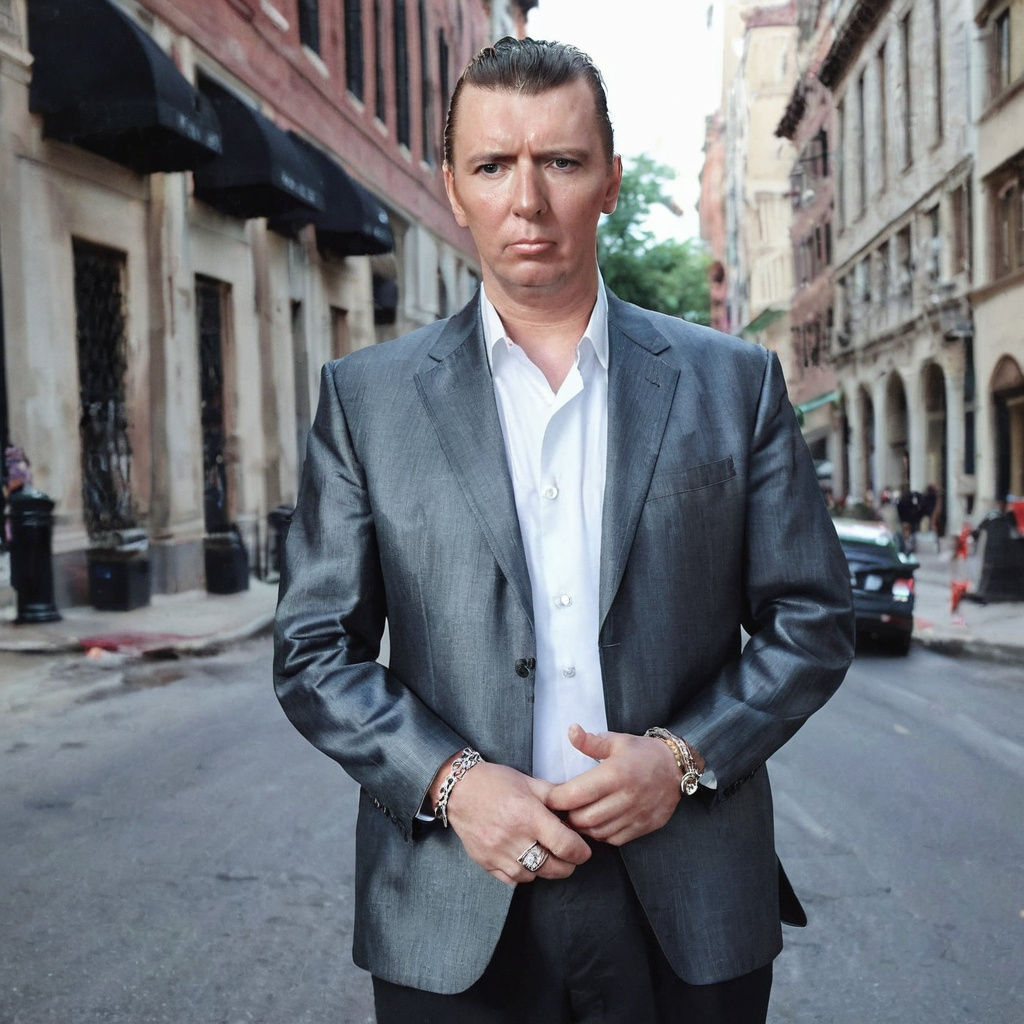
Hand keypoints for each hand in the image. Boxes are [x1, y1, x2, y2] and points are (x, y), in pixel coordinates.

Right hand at [443, 761, 591, 885]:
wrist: (458, 789)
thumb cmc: (495, 782)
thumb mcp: (529, 782)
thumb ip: (555, 797)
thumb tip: (577, 808)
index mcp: (528, 815)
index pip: (565, 845)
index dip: (580, 852)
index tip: (583, 851)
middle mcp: (514, 837)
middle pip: (552, 867)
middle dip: (568, 865)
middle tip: (569, 857)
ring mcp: (498, 853)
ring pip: (533, 876)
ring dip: (544, 869)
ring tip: (545, 855)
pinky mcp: (485, 863)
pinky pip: (512, 880)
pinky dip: (523, 874)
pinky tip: (524, 859)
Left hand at [545, 724, 681, 845]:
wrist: (677, 768)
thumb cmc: (643, 752)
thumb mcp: (617, 740)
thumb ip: (590, 741)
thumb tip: (571, 730)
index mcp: (615, 774)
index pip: (576, 795)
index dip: (556, 799)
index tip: (548, 797)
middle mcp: (625, 797)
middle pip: (583, 818)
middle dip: (567, 815)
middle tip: (561, 808)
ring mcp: (635, 815)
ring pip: (597, 832)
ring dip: (583, 827)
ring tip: (577, 816)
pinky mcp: (643, 827)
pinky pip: (614, 840)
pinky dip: (601, 835)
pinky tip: (597, 823)